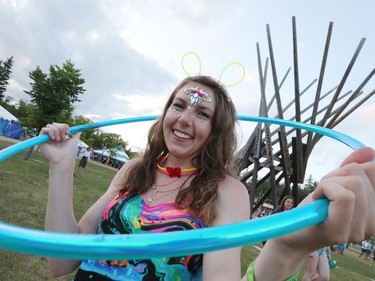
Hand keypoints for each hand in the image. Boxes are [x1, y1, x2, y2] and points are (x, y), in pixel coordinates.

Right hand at [38, 123, 80, 162]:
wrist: (64, 159)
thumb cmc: (70, 152)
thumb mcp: (74, 140)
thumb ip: (76, 134)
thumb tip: (80, 129)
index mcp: (60, 137)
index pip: (60, 125)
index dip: (64, 126)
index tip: (68, 132)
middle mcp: (52, 137)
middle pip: (54, 124)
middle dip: (60, 128)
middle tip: (63, 137)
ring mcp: (46, 138)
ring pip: (49, 125)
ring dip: (56, 130)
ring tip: (58, 139)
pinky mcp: (40, 140)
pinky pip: (43, 129)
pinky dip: (50, 131)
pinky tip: (53, 138)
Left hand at [253, 147, 373, 280]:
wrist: (290, 235)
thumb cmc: (312, 211)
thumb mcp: (333, 184)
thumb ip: (351, 168)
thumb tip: (368, 150)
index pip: (374, 170)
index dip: (350, 168)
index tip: (335, 182)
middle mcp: (373, 223)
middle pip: (363, 174)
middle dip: (336, 175)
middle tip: (323, 192)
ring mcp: (359, 230)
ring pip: (354, 182)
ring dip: (329, 182)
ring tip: (320, 198)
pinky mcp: (341, 232)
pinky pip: (344, 196)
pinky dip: (325, 188)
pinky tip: (317, 201)